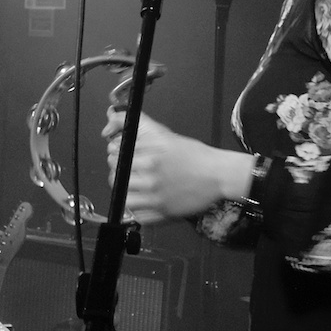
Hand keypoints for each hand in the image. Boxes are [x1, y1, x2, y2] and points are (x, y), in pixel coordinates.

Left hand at [104, 110, 250, 221]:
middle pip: (115, 175)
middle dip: (119, 170)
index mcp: (150, 156)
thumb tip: (112, 115)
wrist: (217, 175)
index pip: (115, 154)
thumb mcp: (165, 134)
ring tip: (136, 185)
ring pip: (122, 196)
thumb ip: (139, 123)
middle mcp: (151, 177)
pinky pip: (136, 215)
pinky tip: (144, 199)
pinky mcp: (162, 214)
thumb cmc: (194, 154)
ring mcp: (155, 198)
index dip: (117, 152)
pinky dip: (136, 208)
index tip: (124, 154)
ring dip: (125, 190)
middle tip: (132, 170)